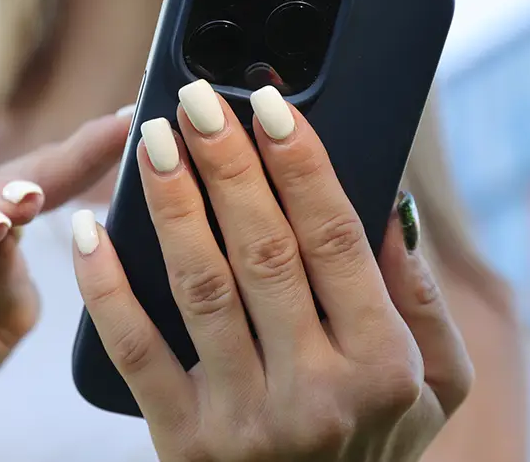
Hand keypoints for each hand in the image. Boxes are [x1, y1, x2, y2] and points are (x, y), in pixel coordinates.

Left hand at [72, 81, 472, 461]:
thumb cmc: (380, 447)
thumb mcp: (438, 384)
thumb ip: (421, 296)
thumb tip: (388, 204)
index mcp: (384, 365)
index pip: (335, 239)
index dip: (301, 163)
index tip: (270, 105)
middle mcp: (318, 393)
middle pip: (264, 250)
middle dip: (228, 164)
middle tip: (198, 101)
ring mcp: (247, 420)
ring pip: (201, 287)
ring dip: (172, 205)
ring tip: (153, 142)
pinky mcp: (185, 443)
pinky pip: (135, 353)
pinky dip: (106, 288)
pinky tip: (90, 229)